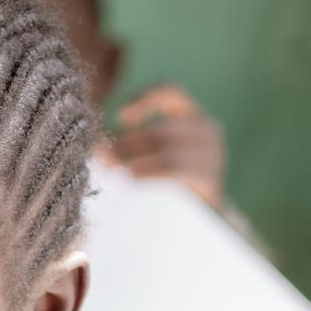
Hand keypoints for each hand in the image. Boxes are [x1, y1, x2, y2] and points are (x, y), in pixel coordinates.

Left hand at [110, 83, 226, 207]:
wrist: (200, 219)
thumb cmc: (170, 183)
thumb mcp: (152, 155)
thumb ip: (130, 144)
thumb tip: (97, 148)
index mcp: (192, 114)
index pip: (169, 90)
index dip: (144, 98)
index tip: (121, 118)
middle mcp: (207, 129)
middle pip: (159, 129)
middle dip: (125, 144)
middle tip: (101, 158)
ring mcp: (213, 153)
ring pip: (166, 149)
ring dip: (133, 160)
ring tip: (113, 170)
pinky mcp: (211, 177)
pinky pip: (175, 168)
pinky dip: (150, 171)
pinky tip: (132, 179)